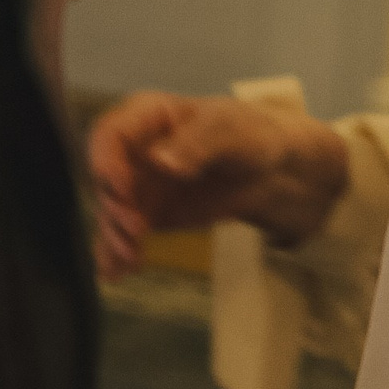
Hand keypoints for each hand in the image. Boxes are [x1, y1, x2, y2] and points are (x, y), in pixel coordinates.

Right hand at [86, 92, 350, 278]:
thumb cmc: (255, 136)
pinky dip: (117, 253)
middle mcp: (137, 149)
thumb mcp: (231, 130)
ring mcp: (143, 183)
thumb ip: (197, 143)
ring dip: (114, 235)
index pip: (110, 135)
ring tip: (131, 258)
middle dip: (114, 207)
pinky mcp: (153, 213)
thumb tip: (161, 161)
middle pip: (107, 178)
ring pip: (113, 209)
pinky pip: (127, 232)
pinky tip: (116, 272)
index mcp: (149, 116)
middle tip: (136, 233)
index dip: (107, 162)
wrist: (281, 172)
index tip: (122, 192)